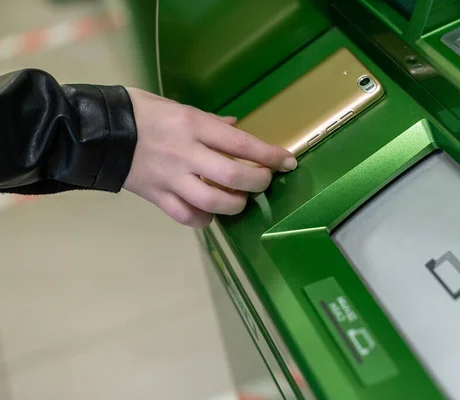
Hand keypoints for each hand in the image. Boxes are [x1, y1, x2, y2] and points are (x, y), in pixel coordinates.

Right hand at [123, 88, 296, 227]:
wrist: (96, 132)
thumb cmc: (140, 112)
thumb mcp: (177, 106)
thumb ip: (210, 121)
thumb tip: (237, 128)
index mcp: (193, 126)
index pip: (242, 144)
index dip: (270, 156)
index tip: (288, 162)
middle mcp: (186, 154)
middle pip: (234, 176)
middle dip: (258, 182)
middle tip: (263, 181)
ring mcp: (171, 179)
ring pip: (214, 202)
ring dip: (235, 204)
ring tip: (240, 199)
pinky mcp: (157, 197)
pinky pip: (188, 217)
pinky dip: (205, 218)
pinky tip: (210, 212)